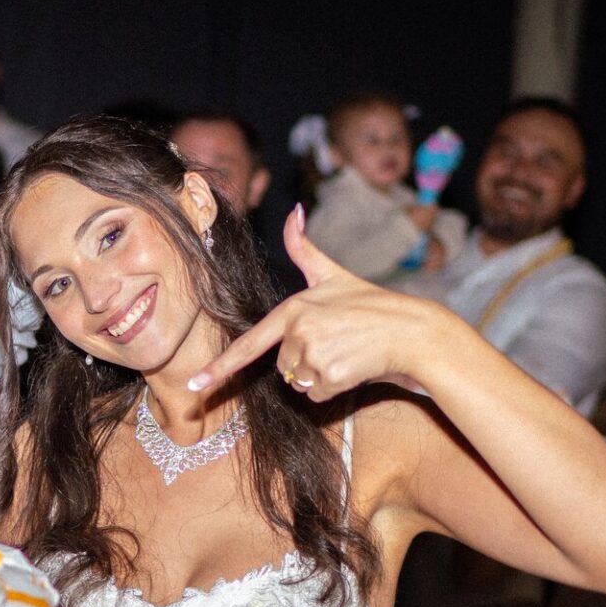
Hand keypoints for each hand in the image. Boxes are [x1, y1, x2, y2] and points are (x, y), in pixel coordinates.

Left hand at [189, 205, 446, 399]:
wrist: (411, 330)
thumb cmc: (371, 305)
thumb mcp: (332, 275)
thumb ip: (304, 249)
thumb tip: (294, 211)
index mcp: (293, 309)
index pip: (250, 343)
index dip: (219, 368)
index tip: (194, 385)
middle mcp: (299, 330)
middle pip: (283, 367)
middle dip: (306, 362)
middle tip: (337, 343)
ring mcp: (314, 354)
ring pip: (299, 383)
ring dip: (321, 377)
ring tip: (347, 354)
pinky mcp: (331, 376)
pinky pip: (316, 395)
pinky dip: (334, 388)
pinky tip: (353, 368)